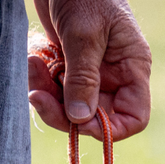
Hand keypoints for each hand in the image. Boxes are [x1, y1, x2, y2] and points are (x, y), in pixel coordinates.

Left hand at [30, 0, 150, 141]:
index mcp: (131, 69)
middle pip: (94, 116)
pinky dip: (40, 78)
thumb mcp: (84, 33)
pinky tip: (33, 56)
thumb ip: (83, 77)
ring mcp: (90, 71)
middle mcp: (114, 75)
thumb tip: (80, 118)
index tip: (81, 122)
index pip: (132, 118)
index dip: (110, 129)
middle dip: (64, 110)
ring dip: (46, 93)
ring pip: (70, 105)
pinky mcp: (68, 63)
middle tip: (37, 95)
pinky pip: (54, 87)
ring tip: (32, 66)